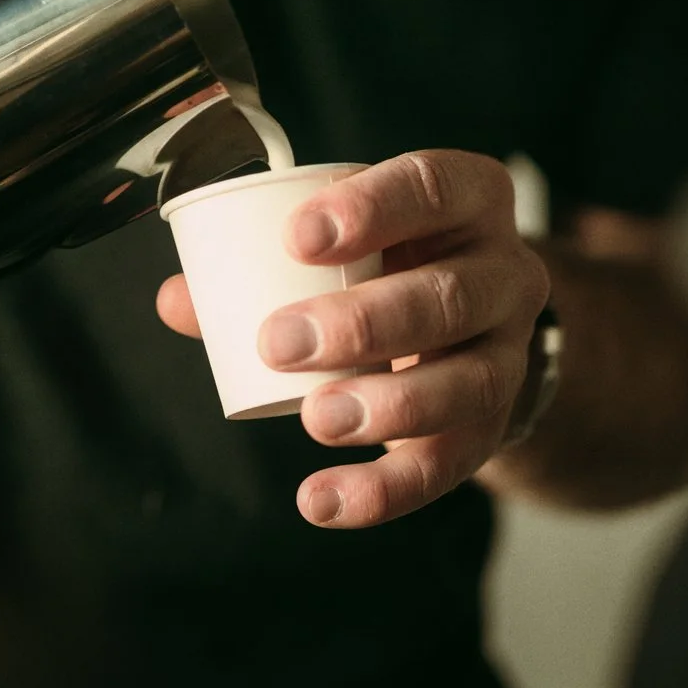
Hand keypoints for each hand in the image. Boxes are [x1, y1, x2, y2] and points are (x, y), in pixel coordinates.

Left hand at [156, 150, 550, 527]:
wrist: (469, 327)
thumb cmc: (390, 262)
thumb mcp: (348, 242)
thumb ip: (257, 264)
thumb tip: (177, 298)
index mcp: (469, 200)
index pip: (434, 186)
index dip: (373, 207)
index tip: (297, 237)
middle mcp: (507, 272)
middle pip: (451, 294)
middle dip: (364, 322)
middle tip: (278, 342)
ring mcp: (510, 353)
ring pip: (468, 383)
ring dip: (388, 406)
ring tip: (316, 419)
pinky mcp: (496, 425)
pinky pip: (451, 464)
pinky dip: (385, 490)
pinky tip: (323, 500)